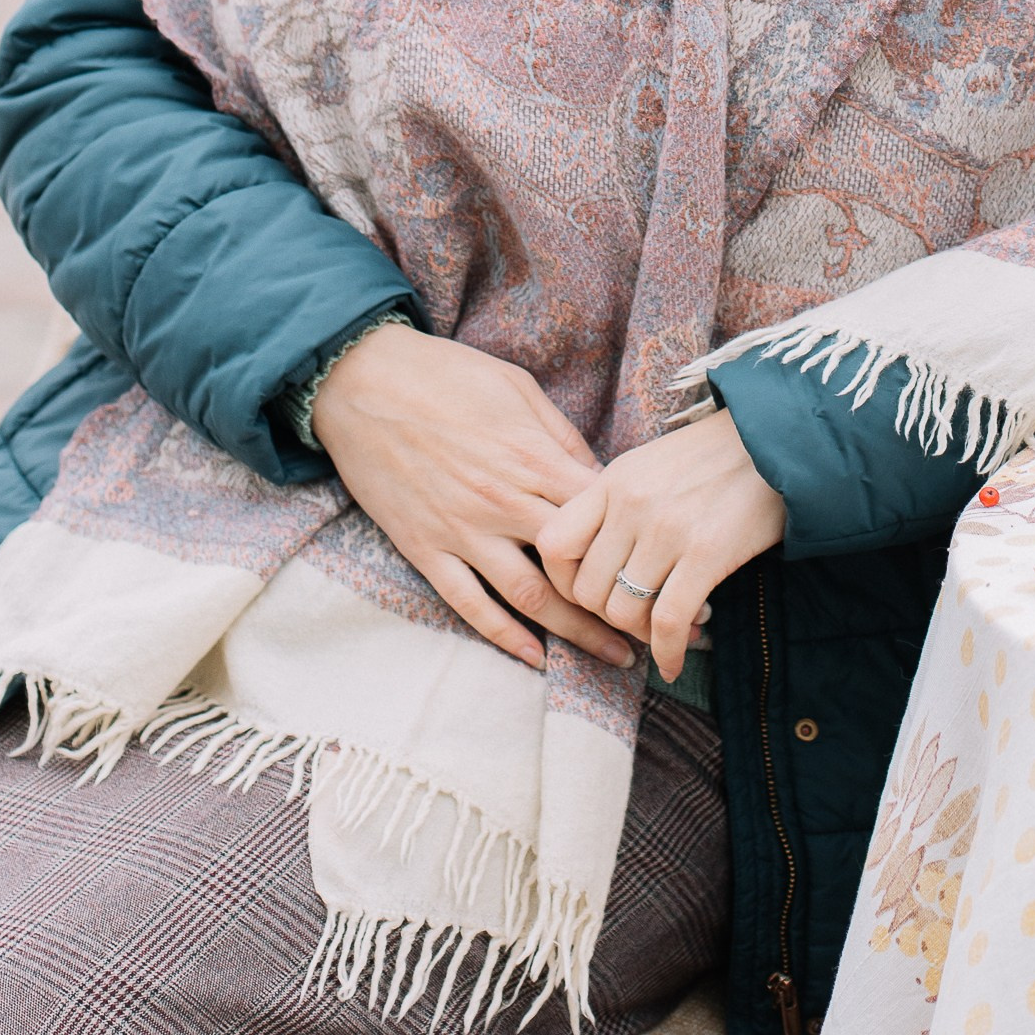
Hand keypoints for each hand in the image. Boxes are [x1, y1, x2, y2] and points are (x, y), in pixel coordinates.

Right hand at [310, 327, 634, 673]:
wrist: (362, 380)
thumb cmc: (445, 375)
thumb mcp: (518, 389)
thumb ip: (561, 438)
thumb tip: (600, 475)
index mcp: (534, 459)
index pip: (601, 518)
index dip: (641, 546)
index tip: (672, 569)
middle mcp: (504, 502)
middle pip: (578, 567)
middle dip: (625, 601)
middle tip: (661, 626)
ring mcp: (462, 530)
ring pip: (531, 598)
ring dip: (577, 634)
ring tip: (617, 657)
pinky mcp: (425, 548)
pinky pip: (470, 604)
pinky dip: (504, 636)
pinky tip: (535, 659)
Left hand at [534, 410, 786, 683]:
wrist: (779, 438)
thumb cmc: (717, 455)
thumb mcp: (652, 465)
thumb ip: (618, 504)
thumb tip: (600, 561)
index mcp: (613, 480)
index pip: (553, 545)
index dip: (564, 582)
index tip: (592, 593)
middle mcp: (630, 504)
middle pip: (587, 590)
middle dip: (608, 616)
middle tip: (637, 616)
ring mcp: (665, 529)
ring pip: (623, 612)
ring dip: (642, 634)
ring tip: (666, 628)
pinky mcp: (705, 554)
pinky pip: (667, 623)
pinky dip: (667, 653)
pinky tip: (674, 662)